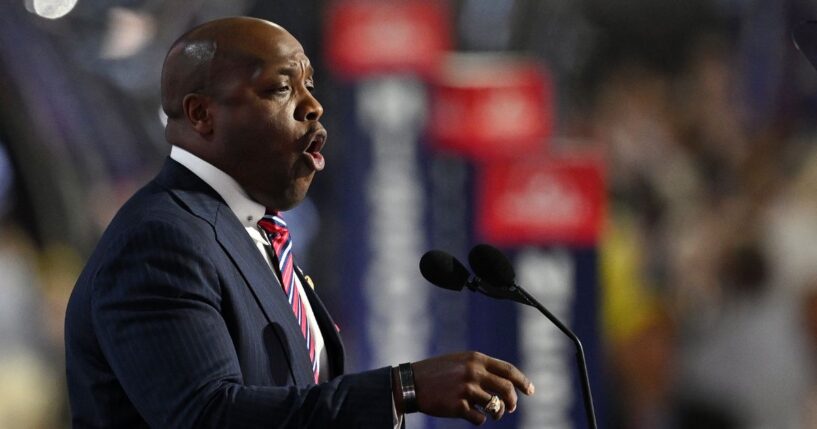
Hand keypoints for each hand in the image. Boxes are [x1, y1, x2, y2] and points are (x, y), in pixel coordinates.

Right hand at [405, 351, 534, 424]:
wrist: (411, 383)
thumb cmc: (436, 373)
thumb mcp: (459, 361)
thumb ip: (480, 367)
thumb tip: (505, 383)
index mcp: (475, 359)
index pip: (508, 370)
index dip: (523, 381)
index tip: (530, 391)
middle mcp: (473, 372)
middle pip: (506, 389)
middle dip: (513, 401)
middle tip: (511, 408)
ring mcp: (466, 389)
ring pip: (496, 405)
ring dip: (498, 413)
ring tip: (494, 414)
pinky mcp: (458, 406)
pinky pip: (480, 418)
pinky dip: (480, 420)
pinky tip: (473, 416)